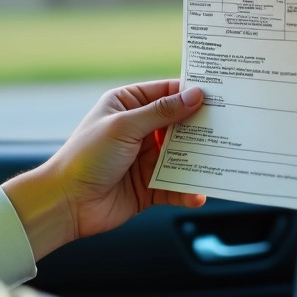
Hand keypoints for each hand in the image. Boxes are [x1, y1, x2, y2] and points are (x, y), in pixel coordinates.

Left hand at [2, 80, 205, 259]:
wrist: (65, 203)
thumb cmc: (86, 157)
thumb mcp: (125, 126)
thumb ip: (162, 113)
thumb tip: (195, 96)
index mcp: (128, 105)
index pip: (167, 93)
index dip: (191, 93)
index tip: (221, 95)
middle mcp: (139, 130)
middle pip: (179, 125)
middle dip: (202, 128)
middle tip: (230, 127)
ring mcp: (144, 158)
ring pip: (182, 156)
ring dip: (199, 160)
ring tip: (222, 161)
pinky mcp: (149, 187)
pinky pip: (175, 186)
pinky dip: (187, 190)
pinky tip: (197, 194)